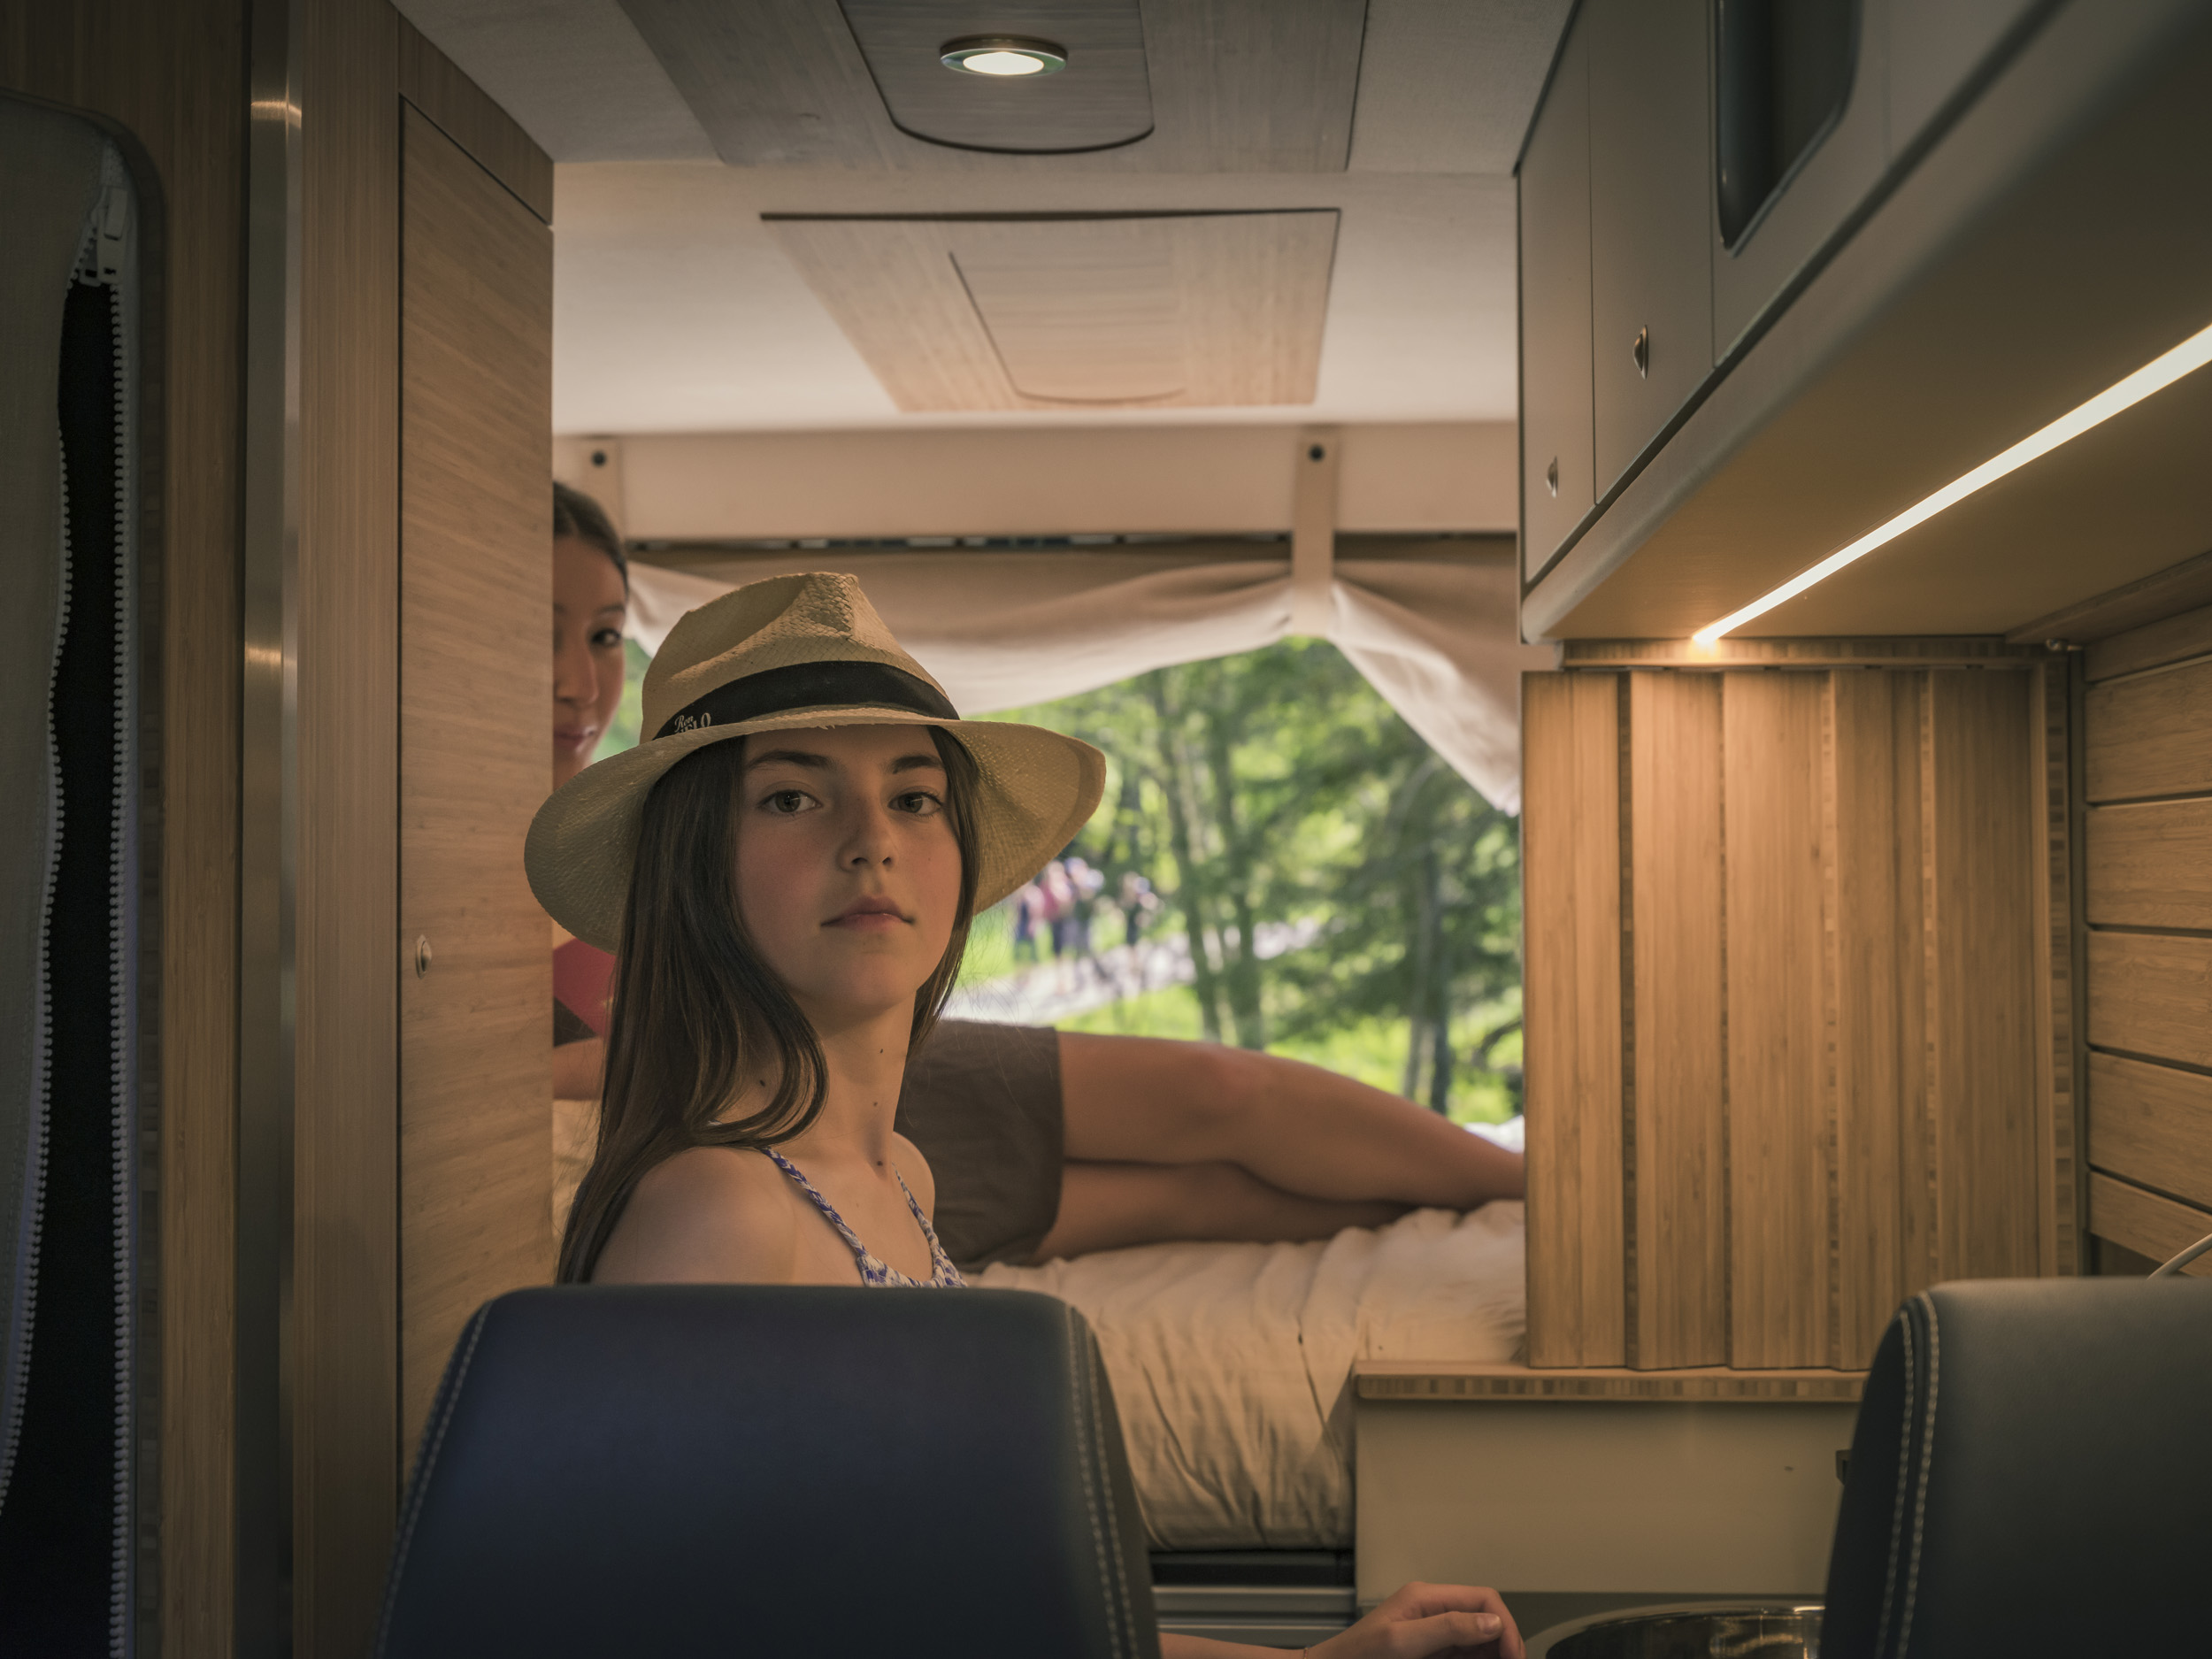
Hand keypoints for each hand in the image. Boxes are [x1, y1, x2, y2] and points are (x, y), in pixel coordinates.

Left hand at [1307, 1581, 1522, 1658]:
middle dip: (1505, 1641)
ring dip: (1495, 1653)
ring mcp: (1433, 1632)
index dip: (1505, 1624)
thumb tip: (1491, 1621)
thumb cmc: (1359, 1654)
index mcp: (1428, 1596)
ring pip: (1479, 1639)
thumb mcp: (1403, 1641)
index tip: (1513, 1654)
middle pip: (1485, 1618)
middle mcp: (1434, 1609)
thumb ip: (1447, 1628)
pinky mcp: (1432, 1651)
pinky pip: (1465, 1654)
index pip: (1482, 1599)